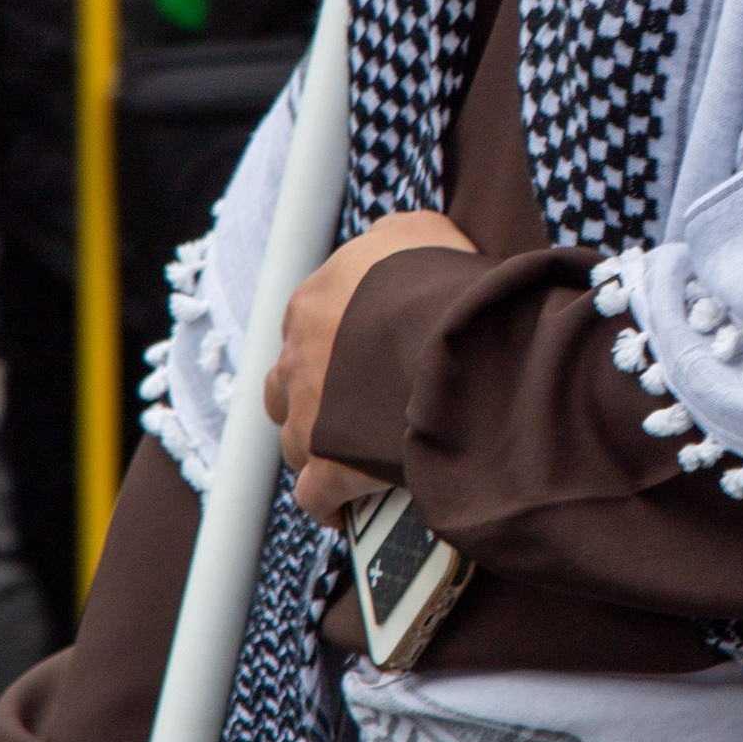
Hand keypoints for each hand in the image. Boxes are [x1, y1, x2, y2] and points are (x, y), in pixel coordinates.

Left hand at [267, 209, 473, 517]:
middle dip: (310, 395)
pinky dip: (328, 504)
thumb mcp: (420, 232)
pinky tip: (348, 509)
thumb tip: (389, 238)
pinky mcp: (326, 464)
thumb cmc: (442, 286)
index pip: (304, 324)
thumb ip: (393, 236)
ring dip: (315, 448)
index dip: (331, 340)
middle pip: (286, 383)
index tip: (355, 353)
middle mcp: (299, 357)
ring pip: (293, 440)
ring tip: (350, 455)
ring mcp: (307, 414)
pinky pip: (315, 494)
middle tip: (348, 405)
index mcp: (315, 301)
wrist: (456, 345)